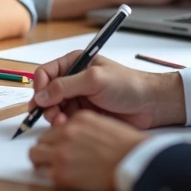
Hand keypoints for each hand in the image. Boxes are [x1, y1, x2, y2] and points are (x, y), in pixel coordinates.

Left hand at [28, 110, 145, 190]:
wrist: (135, 162)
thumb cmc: (126, 146)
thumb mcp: (103, 123)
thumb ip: (83, 125)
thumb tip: (72, 131)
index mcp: (77, 120)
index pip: (54, 125)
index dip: (55, 136)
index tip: (58, 143)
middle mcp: (67, 133)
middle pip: (42, 138)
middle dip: (46, 146)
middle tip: (54, 155)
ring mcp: (62, 153)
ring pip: (35, 153)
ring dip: (42, 159)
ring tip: (52, 165)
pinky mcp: (62, 173)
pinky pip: (43, 172)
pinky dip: (50, 174)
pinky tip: (61, 175)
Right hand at [31, 51, 185, 128]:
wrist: (150, 104)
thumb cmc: (127, 85)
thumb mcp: (94, 81)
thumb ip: (65, 86)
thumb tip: (41, 95)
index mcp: (75, 63)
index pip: (45, 73)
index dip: (40, 86)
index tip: (40, 100)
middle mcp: (74, 79)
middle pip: (47, 92)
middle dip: (46, 105)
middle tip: (53, 117)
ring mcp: (78, 97)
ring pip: (54, 108)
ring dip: (54, 116)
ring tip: (62, 123)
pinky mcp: (84, 112)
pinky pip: (65, 118)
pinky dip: (64, 123)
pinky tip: (70, 127)